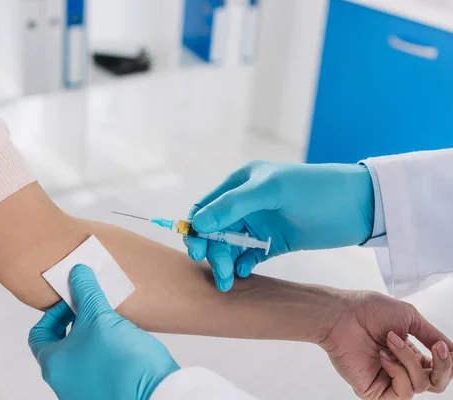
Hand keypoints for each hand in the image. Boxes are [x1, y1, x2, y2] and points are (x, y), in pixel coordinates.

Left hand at [28, 264, 179, 399]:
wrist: (156, 393)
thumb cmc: (123, 362)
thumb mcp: (100, 316)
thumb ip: (85, 291)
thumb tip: (77, 273)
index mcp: (53, 365)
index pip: (38, 334)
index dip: (53, 313)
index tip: (72, 302)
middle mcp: (63, 383)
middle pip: (59, 345)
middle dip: (74, 323)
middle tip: (91, 308)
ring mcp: (83, 392)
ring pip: (79, 357)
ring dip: (90, 337)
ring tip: (108, 323)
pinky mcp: (104, 393)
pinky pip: (96, 368)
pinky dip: (103, 352)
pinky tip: (121, 341)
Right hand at [184, 161, 373, 290]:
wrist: (360, 207)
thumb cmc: (315, 190)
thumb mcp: (272, 191)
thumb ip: (232, 205)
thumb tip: (197, 223)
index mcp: (240, 183)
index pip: (206, 207)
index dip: (196, 229)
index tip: (197, 251)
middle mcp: (245, 203)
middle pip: (214, 231)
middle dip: (212, 251)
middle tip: (219, 273)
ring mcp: (259, 224)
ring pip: (229, 246)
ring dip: (224, 262)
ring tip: (228, 281)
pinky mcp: (273, 243)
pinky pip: (247, 256)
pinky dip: (241, 266)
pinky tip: (243, 274)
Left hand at [322, 291, 452, 398]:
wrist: (341, 314)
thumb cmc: (367, 310)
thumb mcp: (409, 318)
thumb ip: (433, 336)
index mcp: (409, 353)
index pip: (439, 369)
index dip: (449, 362)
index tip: (444, 348)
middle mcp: (400, 369)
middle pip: (437, 384)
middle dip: (444, 366)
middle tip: (437, 349)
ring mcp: (387, 380)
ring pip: (421, 385)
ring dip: (409, 360)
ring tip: (390, 340)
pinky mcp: (374, 391)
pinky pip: (403, 393)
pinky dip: (398, 371)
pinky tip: (383, 356)